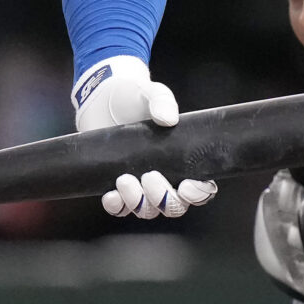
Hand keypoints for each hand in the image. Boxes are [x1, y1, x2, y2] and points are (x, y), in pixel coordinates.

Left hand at [71, 55, 217, 219]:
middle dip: (163, 198)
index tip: (186, 185)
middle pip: (173, 206)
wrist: (103, 98)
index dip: (198, 194)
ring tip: (125, 179)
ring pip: (147, 210)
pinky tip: (111, 195)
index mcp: (183, 161)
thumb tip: (168, 119)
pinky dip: (117, 206)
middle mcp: (166, 179)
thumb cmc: (136, 98)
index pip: (200, 190)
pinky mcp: (117, 187)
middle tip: (150, 176)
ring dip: (138, 201)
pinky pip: (120, 208)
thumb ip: (163, 102)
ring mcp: (141, 185)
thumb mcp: (153, 94)